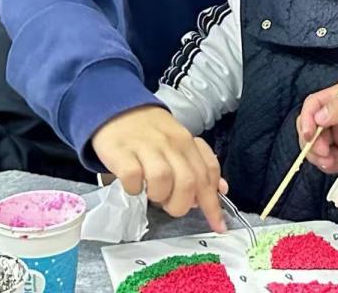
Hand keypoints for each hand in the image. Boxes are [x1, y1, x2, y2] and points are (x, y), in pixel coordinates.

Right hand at [91, 106, 226, 232]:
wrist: (117, 111)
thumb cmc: (150, 133)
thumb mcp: (179, 144)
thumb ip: (199, 166)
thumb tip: (221, 190)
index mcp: (187, 143)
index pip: (208, 174)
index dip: (214, 204)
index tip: (218, 226)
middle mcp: (171, 143)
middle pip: (188, 183)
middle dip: (182, 204)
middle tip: (171, 205)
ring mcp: (146, 147)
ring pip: (163, 180)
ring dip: (159, 196)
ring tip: (152, 193)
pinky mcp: (122, 152)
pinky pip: (133, 178)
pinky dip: (134, 189)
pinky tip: (133, 186)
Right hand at [296, 80, 337, 173]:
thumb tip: (317, 115)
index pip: (315, 103)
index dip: (307, 118)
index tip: (309, 134)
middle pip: (311, 125)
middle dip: (310, 140)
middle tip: (322, 153)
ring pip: (317, 144)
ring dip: (316, 154)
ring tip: (329, 163)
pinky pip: (330, 159)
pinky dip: (327, 164)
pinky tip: (335, 167)